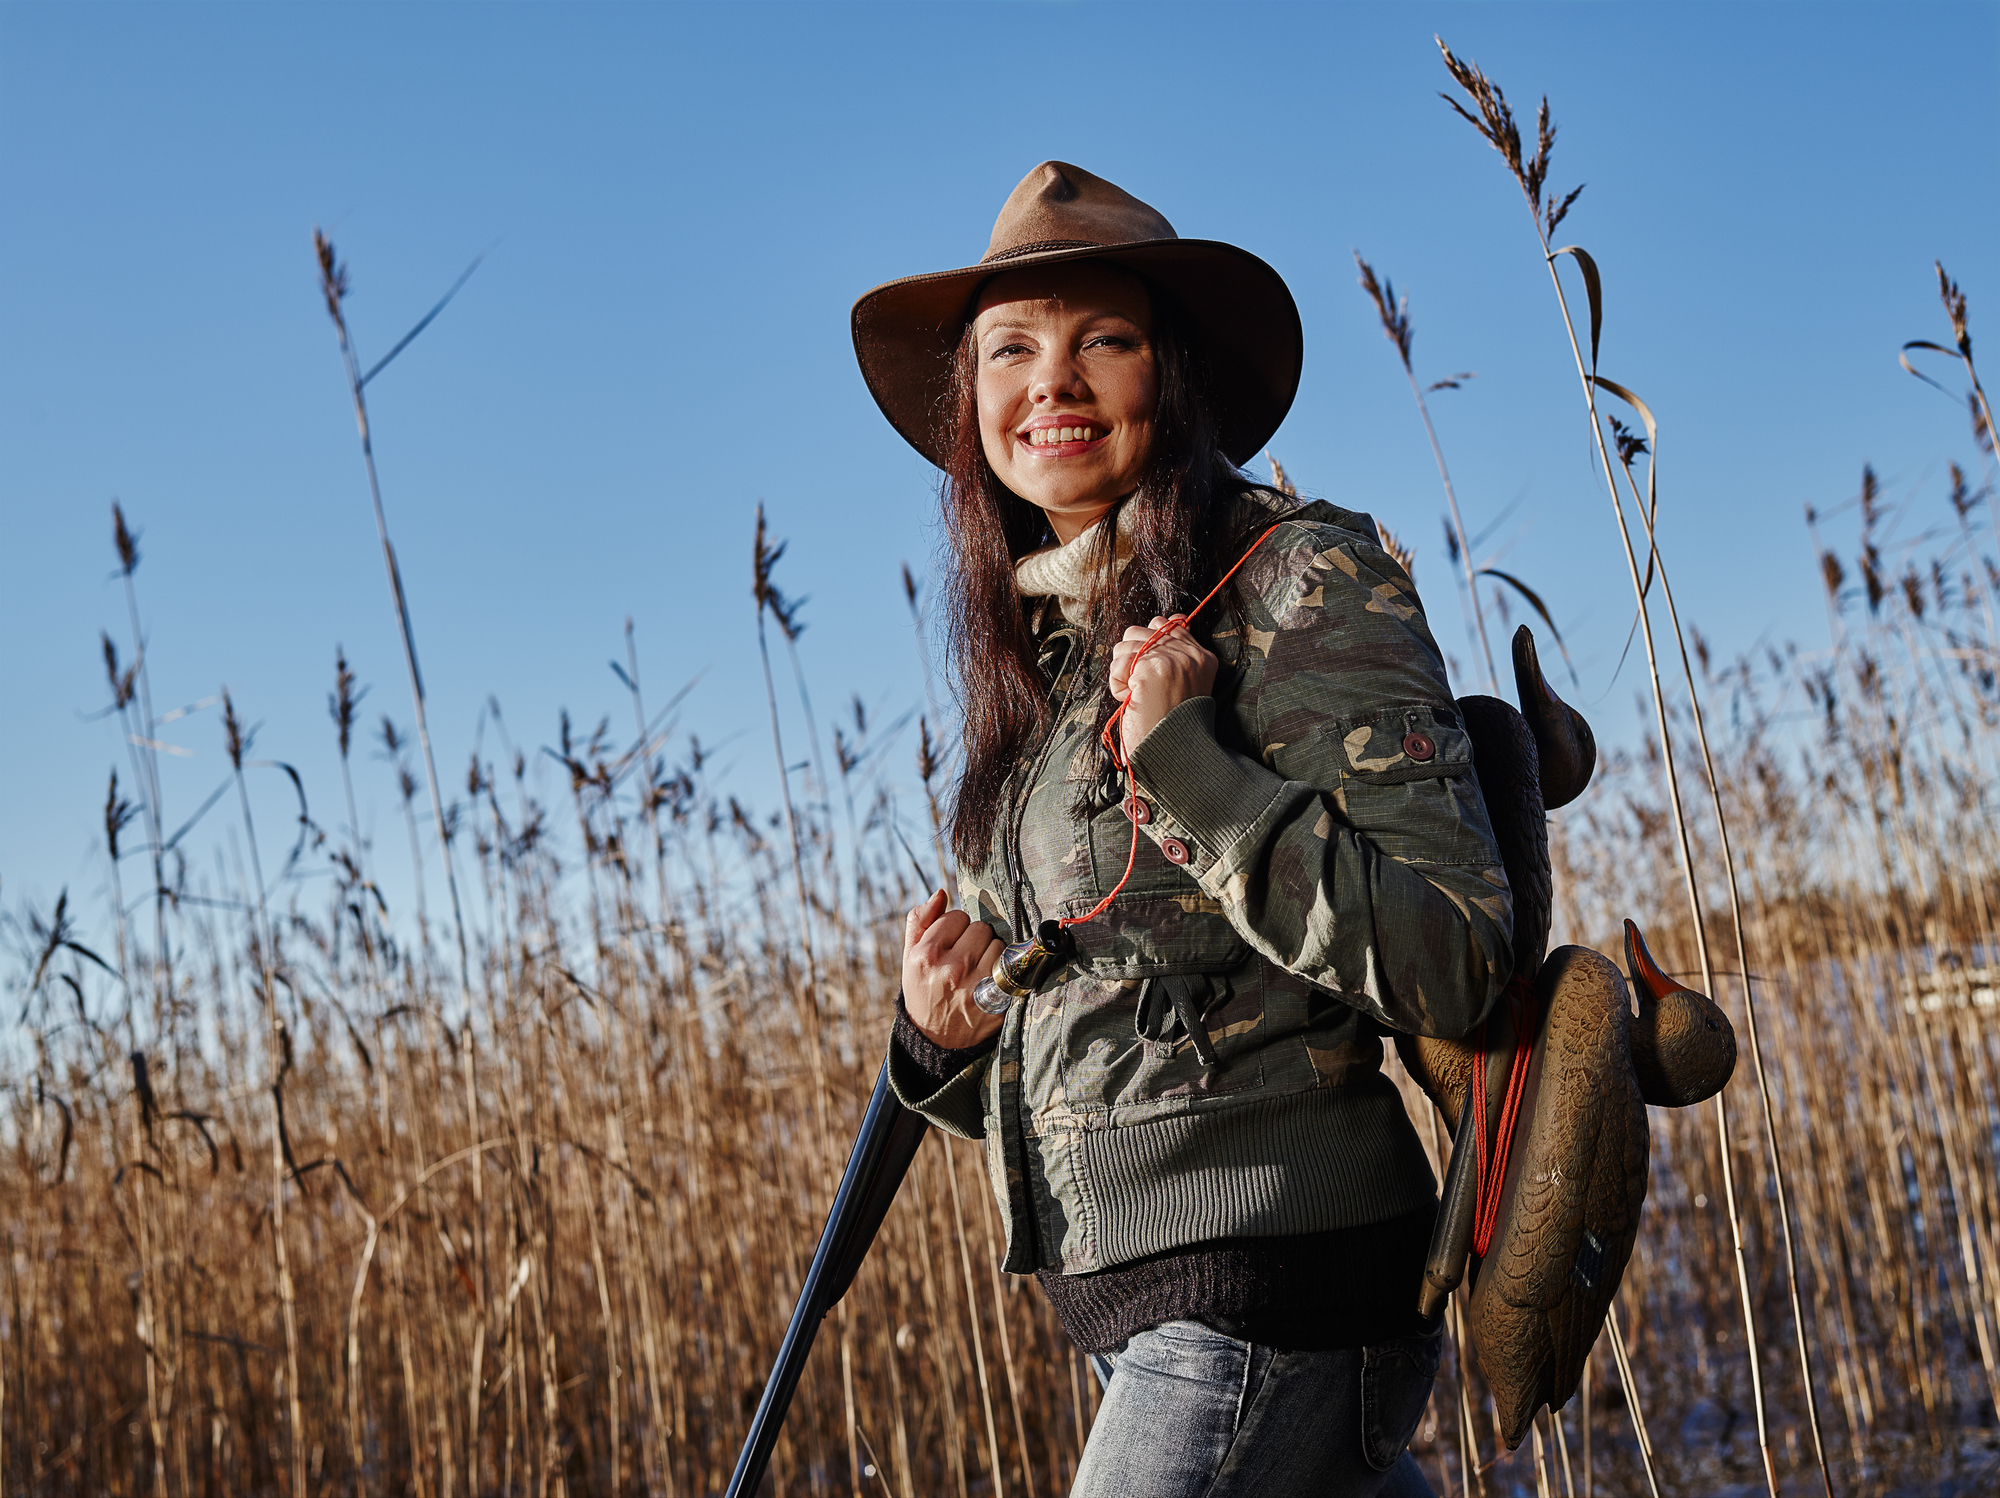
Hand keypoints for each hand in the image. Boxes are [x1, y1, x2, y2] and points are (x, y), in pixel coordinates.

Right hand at [901, 888, 1005, 1049]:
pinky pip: (1011, 967)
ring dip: (991, 953)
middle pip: (981, 928)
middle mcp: (951, 969)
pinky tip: (991, 980)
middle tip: (965, 957)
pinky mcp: (997, 1001)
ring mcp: (976, 986)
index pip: (957, 916)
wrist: (934, 1039)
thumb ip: (920, 921)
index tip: (951, 942)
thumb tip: (939, 893)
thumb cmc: (922, 990)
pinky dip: (1004, 971)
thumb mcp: (910, 957)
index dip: (955, 928)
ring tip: (976, 970)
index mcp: (926, 955)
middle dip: (974, 939)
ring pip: (999, 945)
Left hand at [1108, 615, 1216, 757]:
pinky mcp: (1152, 670)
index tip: (1149, 672)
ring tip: (1140, 696)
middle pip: (1139, 632)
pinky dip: (1117, 685)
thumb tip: (1157, 623)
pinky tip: (1132, 700)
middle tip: (1146, 689)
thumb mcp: (1183, 684)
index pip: (1169, 624)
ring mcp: (1173, 660)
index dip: (1148, 645)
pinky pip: (1118, 665)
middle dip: (1131, 660)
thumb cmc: (1170, 725)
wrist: (1174, 755)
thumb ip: (1174, 654)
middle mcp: (1191, 655)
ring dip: (1123, 673)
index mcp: (1204, 658)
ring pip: (1124, 645)